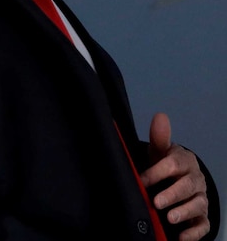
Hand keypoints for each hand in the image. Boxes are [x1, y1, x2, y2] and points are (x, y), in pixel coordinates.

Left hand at [140, 112, 209, 240]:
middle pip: (187, 187)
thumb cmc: (165, 166)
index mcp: (184, 162)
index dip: (158, 172)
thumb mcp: (159, 152)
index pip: (173, 164)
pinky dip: (193, 232)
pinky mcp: (201, 217)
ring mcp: (200, 199)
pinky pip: (202, 225)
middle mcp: (195, 180)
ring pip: (197, 205)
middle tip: (157, 202)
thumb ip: (160, 137)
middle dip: (172, 194)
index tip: (142, 179)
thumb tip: (160, 116)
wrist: (175, 181)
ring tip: (170, 217)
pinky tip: (181, 237)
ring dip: (184, 212)